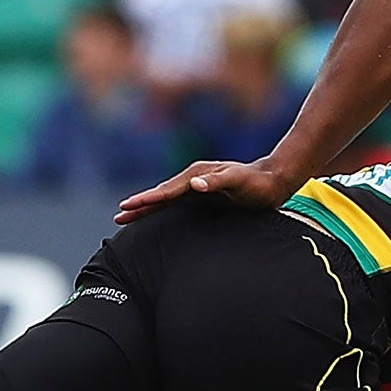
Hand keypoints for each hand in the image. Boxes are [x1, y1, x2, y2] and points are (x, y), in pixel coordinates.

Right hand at [115, 154, 305, 222]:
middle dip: (139, 204)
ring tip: (125, 215)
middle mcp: (193, 179)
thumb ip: (217, 183)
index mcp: (197, 175)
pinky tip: (152, 212)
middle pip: (160, 194)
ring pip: (165, 198)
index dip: (147, 199)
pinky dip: (160, 207)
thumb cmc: (257, 183)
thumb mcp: (239, 181)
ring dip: (145, 206)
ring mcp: (196, 186)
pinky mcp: (202, 194)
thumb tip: (194, 185)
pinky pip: (175, 202)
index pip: (167, 191)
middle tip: (118, 215)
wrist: (272, 179)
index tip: (129, 206)